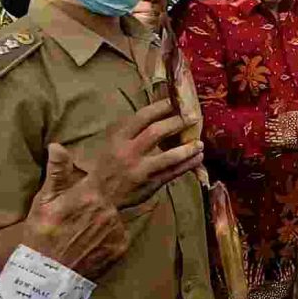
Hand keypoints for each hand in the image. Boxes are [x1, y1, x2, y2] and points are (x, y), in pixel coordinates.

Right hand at [22, 144, 128, 279]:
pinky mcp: (122, 246)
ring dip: (107, 222)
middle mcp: (108, 209)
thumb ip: (57, 172)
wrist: (46, 275)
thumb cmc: (41, 236)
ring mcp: (117, 229)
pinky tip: (94, 245)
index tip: (101, 183)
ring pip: (117, 217)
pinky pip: (121, 235)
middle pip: (112, 199)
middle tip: (83, 219)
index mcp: (89, 194)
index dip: (104, 180)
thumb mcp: (44, 202)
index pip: (106, 177)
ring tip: (86, 234)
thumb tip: (58, 146)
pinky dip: (111, 238)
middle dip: (101, 206)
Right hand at [76, 99, 204, 208]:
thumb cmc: (107, 166)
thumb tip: (157, 113)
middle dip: (178, 123)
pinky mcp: (150, 184)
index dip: (160, 107)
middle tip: (193, 117)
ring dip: (188, 148)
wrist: (98, 197)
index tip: (174, 102)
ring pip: (169, 156)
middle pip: (157, 133)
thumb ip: (132, 130)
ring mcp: (141, 170)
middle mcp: (129, 152)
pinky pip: (173, 173)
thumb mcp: (112, 143)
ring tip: (200, 143)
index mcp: (119, 139)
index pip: (142, 117)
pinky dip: (188, 164)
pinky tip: (198, 158)